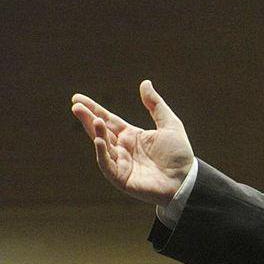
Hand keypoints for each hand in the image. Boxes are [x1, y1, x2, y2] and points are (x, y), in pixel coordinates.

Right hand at [71, 80, 194, 206]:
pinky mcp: (122, 178)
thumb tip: (145, 82)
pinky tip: (99, 140)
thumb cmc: (179, 155)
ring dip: (97, 133)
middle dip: (88, 119)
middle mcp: (123, 148)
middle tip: (75, 106)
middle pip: (101, 131)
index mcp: (131, 136)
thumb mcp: (170, 124)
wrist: (187, 180)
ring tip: (95, 120)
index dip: (93, 109)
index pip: (108, 119)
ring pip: (103, 146)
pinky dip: (102, 153)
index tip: (77, 98)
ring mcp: (121, 163)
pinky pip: (107, 165)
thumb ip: (156, 105)